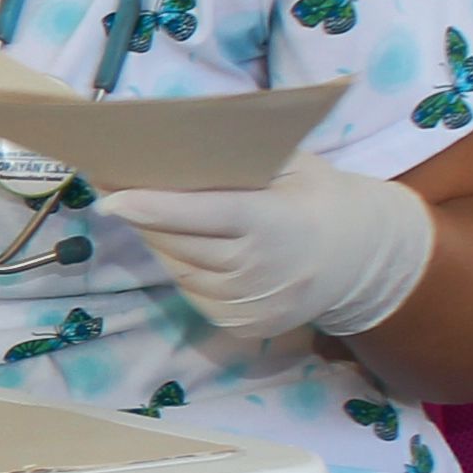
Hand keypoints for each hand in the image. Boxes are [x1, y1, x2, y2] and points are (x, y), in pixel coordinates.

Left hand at [105, 157, 436, 341]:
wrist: (361, 260)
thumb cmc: (319, 199)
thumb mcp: (295, 167)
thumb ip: (244, 161)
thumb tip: (176, 147)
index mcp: (274, 224)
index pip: (204, 216)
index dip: (156, 208)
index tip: (111, 198)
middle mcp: (259, 271)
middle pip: (181, 244)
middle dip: (143, 218)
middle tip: (114, 188)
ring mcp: (249, 304)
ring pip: (180, 270)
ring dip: (159, 242)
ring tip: (148, 212)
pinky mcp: (242, 325)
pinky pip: (193, 292)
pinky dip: (182, 267)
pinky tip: (183, 245)